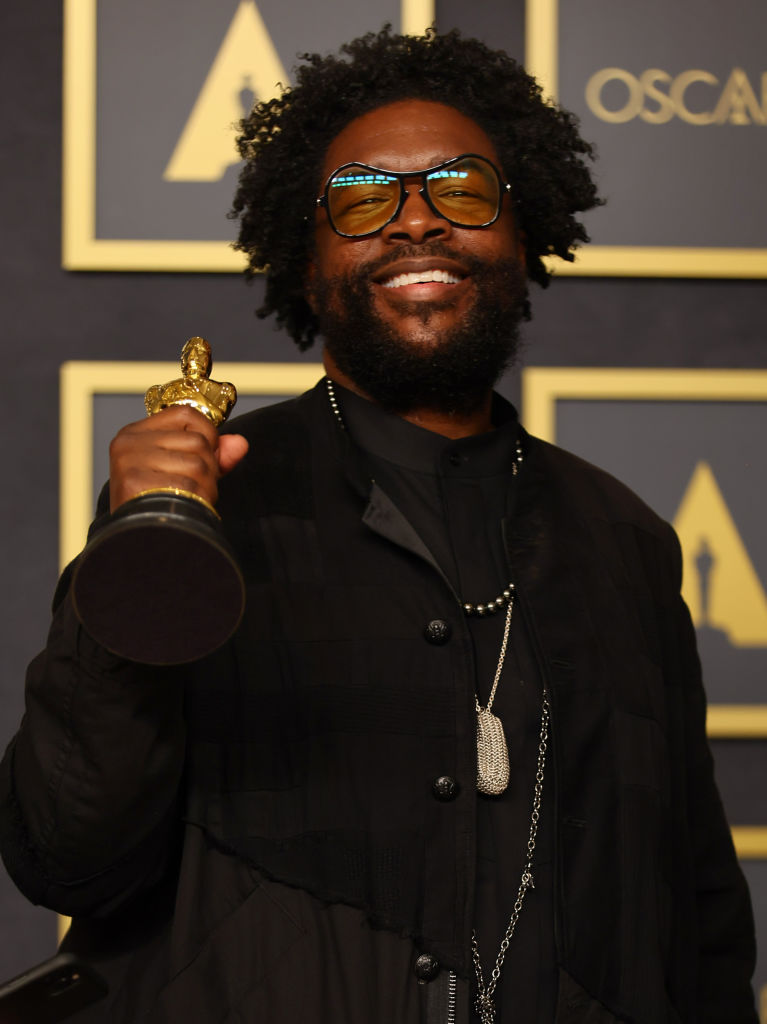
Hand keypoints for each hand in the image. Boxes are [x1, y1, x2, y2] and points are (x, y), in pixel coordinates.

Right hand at [108, 406, 248, 512]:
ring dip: (206, 487)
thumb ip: (213, 454)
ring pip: (197, 464)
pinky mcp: (133, 483)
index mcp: (136, 433)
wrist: (133, 538)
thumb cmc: (157, 503)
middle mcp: (128, 442)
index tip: (206, 456)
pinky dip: (196, 500)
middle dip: (209, 468)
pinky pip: (187, 485)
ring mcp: (129, 462)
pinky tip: (185, 508)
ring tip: (190, 499)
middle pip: (197, 441)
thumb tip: (240, 444)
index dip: (207, 435)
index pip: (186, 414)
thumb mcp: (183, 471)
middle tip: (195, 487)